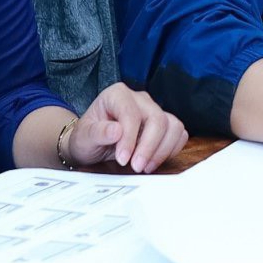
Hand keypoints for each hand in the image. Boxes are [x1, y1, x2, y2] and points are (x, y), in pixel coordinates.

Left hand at [64, 82, 188, 173]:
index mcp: (117, 95)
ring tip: (144, 167)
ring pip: (173, 125)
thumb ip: (97, 132)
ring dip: (162, 150)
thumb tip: (116, 131)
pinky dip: (171, 149)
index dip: (130, 138)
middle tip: (136, 167)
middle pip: (157, 119)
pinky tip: (154, 161)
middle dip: (149, 147)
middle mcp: (139, 99)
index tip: (122, 159)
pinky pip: (179, 134)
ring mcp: (154, 110)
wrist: (92, 144)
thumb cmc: (87, 138)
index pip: (131, 113)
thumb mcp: (84, 137)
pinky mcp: (164, 124)